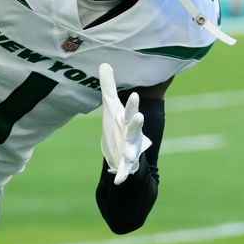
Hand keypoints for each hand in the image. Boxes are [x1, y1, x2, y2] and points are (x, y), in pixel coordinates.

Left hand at [99, 63, 151, 184]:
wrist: (121, 152)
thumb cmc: (118, 125)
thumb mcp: (110, 105)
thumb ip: (108, 85)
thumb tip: (104, 63)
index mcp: (126, 119)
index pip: (129, 109)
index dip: (131, 103)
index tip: (134, 95)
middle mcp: (131, 133)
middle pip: (134, 127)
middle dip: (136, 122)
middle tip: (139, 117)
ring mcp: (130, 149)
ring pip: (133, 149)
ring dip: (132, 151)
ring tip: (131, 154)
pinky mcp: (126, 163)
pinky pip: (125, 170)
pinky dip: (122, 176)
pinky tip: (118, 181)